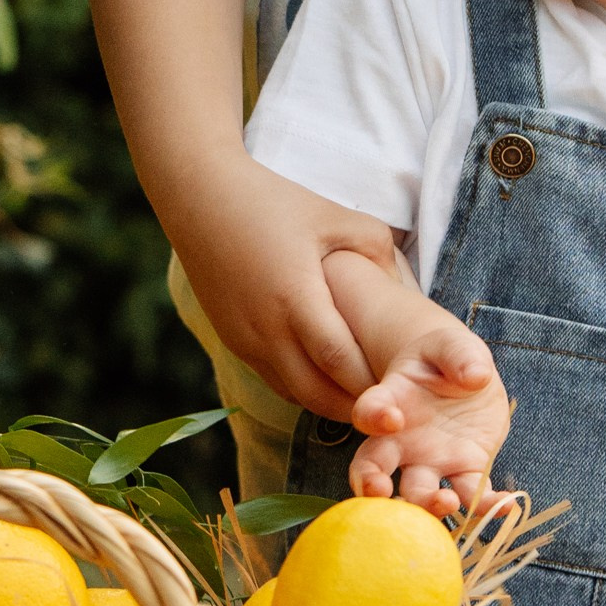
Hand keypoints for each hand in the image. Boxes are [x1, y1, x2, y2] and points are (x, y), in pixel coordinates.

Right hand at [172, 155, 399, 421]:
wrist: (201, 197)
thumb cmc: (274, 202)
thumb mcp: (335, 217)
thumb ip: (377, 253)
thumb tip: (403, 290)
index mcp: (296, 298)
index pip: (340, 361)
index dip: (373, 383)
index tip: (404, 391)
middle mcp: (266, 329)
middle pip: (316, 392)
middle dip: (355, 405)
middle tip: (390, 409)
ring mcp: (245, 340)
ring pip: (293, 393)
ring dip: (328, 402)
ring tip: (366, 401)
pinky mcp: (232, 341)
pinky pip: (274, 379)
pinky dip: (303, 388)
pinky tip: (328, 381)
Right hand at [350, 321, 509, 515]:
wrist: (466, 374)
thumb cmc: (448, 356)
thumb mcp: (452, 345)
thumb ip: (460, 355)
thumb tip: (475, 375)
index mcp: (391, 400)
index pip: (369, 411)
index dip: (372, 418)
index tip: (389, 419)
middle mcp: (402, 439)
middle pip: (374, 466)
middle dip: (371, 482)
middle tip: (379, 492)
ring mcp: (432, 460)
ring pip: (418, 492)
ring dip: (427, 504)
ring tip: (447, 502)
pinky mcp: (465, 471)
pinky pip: (471, 493)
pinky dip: (486, 505)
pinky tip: (504, 505)